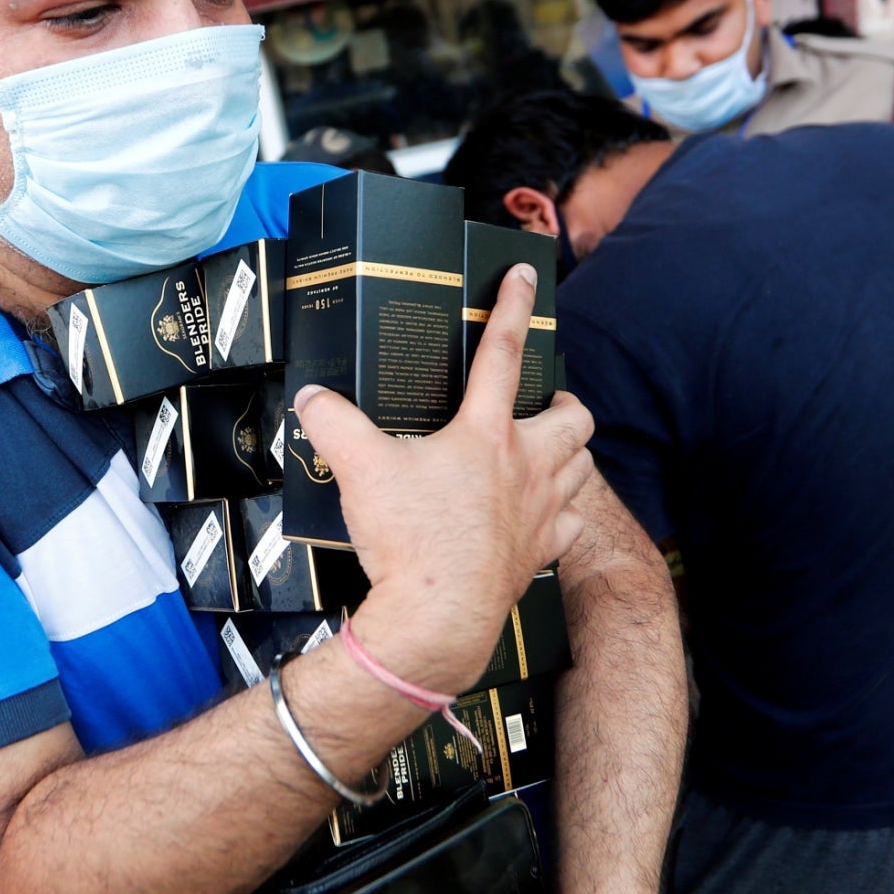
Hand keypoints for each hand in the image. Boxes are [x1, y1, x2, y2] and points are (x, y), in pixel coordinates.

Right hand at [297, 263, 593, 694]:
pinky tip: (544, 514)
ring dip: (571, 453)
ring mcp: (540, 512)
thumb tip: (310, 397)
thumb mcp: (359, 470)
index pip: (504, 352)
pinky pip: (572, 523)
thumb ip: (331, 423)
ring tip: (547, 451)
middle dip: (564, 403)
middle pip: (573, 418)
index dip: (515, 305)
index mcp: (485, 434)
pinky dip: (565, 512)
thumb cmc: (408, 542)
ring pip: (583, 467)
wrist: (438, 619)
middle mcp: (525, 466)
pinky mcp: (541, 553)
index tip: (527, 274)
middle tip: (544, 403)